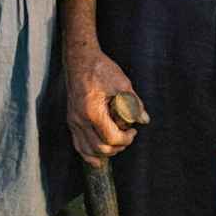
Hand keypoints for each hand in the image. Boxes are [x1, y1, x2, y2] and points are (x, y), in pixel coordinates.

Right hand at [65, 46, 143, 168]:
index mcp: (92, 112)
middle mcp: (79, 120)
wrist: (80, 59)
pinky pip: (77, 143)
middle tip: (128, 137)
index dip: (126, 139)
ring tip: (117, 145)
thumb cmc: (100, 68)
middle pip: (99, 148)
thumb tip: (144, 119)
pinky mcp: (71, 119)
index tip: (134, 131)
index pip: (110, 138)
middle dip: (117, 147)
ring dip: (104, 153)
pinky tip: (97, 156)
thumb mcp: (121, 83)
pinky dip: (88, 152)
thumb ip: (134, 103)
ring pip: (86, 150)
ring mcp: (73, 121)